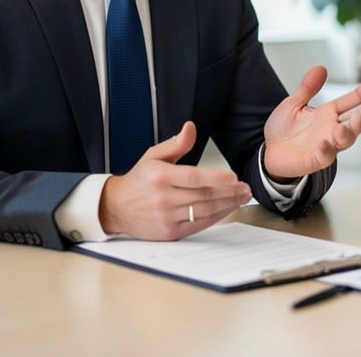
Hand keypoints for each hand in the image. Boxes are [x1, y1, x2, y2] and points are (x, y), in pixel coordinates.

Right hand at [98, 121, 251, 240]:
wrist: (116, 207)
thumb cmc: (138, 181)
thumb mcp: (153, 156)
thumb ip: (176, 144)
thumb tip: (191, 128)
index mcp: (160, 176)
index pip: (194, 177)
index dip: (216, 178)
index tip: (234, 178)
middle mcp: (163, 197)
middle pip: (204, 196)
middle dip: (229, 193)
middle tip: (245, 189)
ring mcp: (166, 217)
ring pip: (204, 211)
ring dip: (227, 205)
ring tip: (241, 198)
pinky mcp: (169, 232)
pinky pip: (198, 225)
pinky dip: (215, 217)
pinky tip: (226, 209)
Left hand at [263, 65, 360, 179]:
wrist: (268, 151)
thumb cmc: (284, 129)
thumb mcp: (293, 104)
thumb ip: (308, 88)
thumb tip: (320, 68)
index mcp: (328, 113)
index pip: (351, 101)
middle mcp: (332, 129)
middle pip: (354, 123)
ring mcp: (327, 145)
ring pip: (346, 140)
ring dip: (348, 133)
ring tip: (344, 127)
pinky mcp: (316, 159)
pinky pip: (325, 156)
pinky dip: (326, 150)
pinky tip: (324, 143)